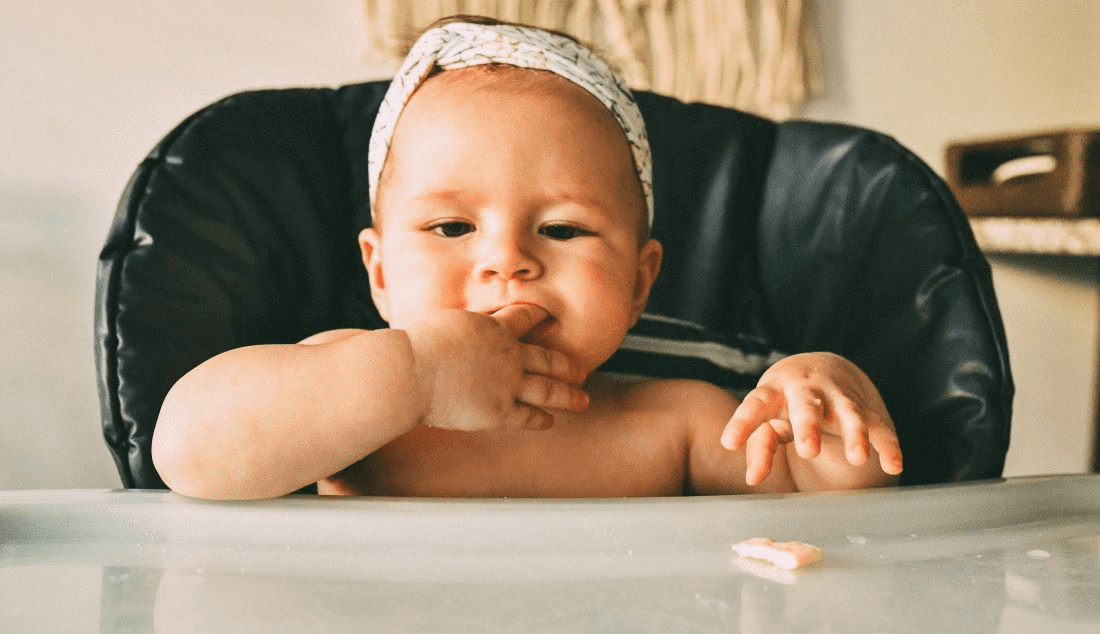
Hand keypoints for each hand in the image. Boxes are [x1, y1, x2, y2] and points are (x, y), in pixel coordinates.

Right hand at [404, 304, 588, 430]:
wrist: (410, 371)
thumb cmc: (414, 346)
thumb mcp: (443, 324)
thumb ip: (459, 329)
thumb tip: (450, 330)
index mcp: (494, 328)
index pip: (526, 318)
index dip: (540, 317)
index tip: (551, 319)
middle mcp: (509, 354)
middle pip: (548, 358)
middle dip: (566, 365)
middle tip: (579, 370)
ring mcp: (507, 384)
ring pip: (549, 390)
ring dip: (568, 395)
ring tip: (581, 399)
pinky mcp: (499, 411)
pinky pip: (528, 417)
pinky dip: (541, 419)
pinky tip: (549, 421)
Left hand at [719, 352, 902, 487]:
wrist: (823, 368)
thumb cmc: (784, 400)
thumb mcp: (768, 416)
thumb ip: (760, 445)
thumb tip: (752, 478)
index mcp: (775, 390)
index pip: (755, 404)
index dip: (743, 423)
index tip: (729, 443)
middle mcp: (808, 391)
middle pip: (807, 404)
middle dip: (809, 426)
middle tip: (808, 450)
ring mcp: (839, 398)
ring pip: (849, 413)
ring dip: (855, 433)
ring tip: (858, 458)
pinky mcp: (867, 410)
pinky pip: (880, 428)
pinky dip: (888, 445)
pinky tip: (894, 466)